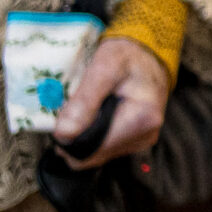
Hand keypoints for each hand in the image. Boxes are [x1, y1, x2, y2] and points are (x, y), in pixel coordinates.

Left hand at [53, 36, 169, 165]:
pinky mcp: (136, 141)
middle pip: (91, 155)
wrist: (148, 56)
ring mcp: (141, 140)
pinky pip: (103, 149)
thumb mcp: (105, 66)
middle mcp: (145, 135)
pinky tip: (96, 115)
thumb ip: (84, 100)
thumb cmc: (128, 57)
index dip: (69, 135)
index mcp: (141, 119)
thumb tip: (63, 133)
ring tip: (87, 108)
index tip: (65, 111)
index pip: (90, 149)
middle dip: (75, 135)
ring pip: (95, 154)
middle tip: (73, 109)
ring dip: (82, 134)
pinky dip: (93, 134)